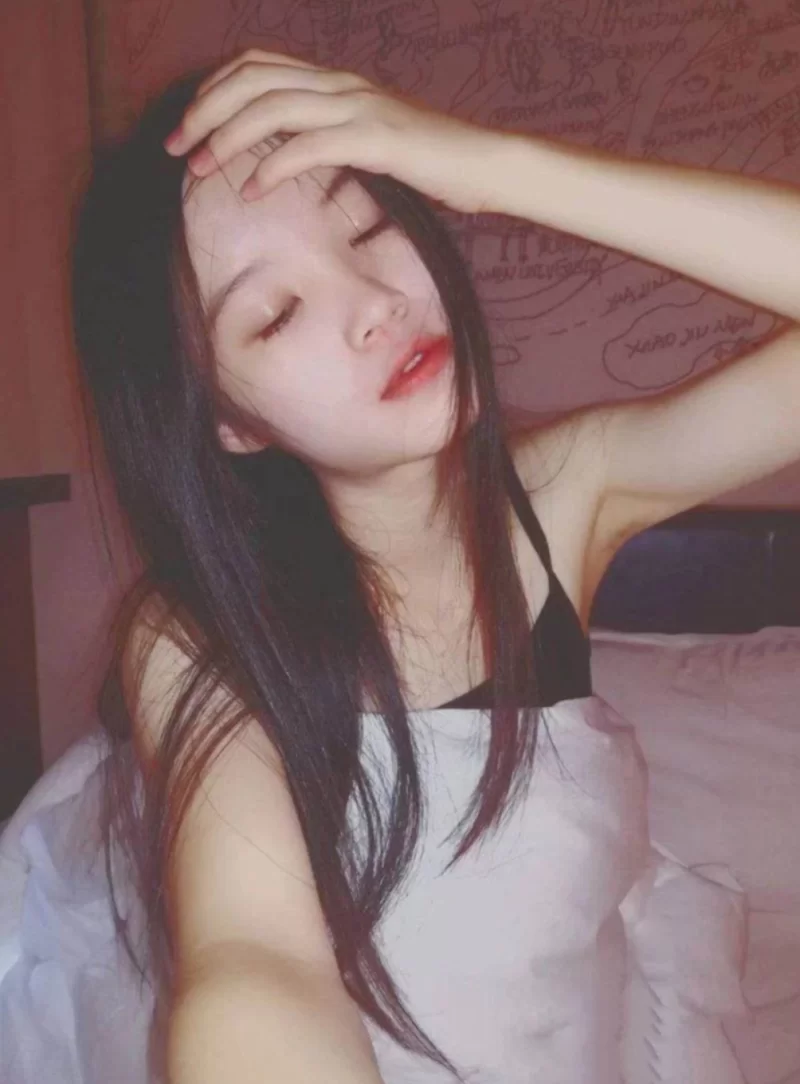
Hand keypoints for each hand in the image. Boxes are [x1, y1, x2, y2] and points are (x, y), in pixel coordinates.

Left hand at [164, 49, 512, 214]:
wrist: (484, 164)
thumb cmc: (430, 160)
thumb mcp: (369, 139)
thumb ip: (329, 136)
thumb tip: (288, 155)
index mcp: (335, 80)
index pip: (257, 65)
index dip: (212, 89)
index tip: (187, 126)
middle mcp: (340, 84)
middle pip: (251, 80)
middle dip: (203, 112)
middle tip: (175, 148)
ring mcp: (358, 108)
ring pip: (271, 108)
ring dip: (225, 139)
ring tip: (199, 170)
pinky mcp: (375, 139)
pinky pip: (309, 147)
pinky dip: (272, 167)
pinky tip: (251, 191)